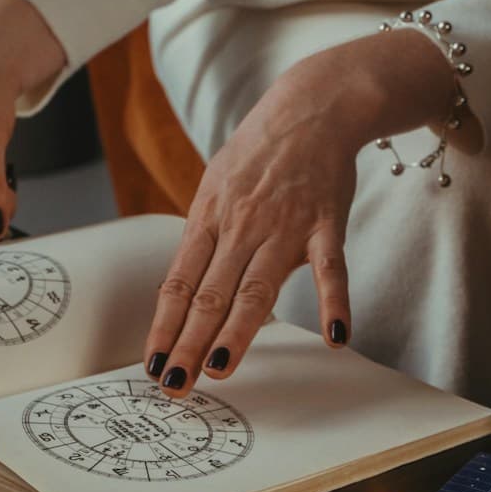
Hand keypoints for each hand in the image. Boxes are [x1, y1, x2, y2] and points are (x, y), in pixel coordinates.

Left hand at [141, 29, 459, 394]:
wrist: (312, 107)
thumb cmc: (259, 153)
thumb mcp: (215, 188)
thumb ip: (205, 240)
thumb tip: (183, 291)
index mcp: (209, 221)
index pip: (179, 285)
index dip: (165, 327)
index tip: (154, 364)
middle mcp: (241, 227)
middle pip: (210, 295)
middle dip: (190, 343)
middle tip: (176, 384)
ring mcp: (284, 227)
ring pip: (257, 288)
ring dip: (238, 332)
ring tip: (221, 369)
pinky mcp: (326, 223)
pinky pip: (331, 268)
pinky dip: (335, 302)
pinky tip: (336, 337)